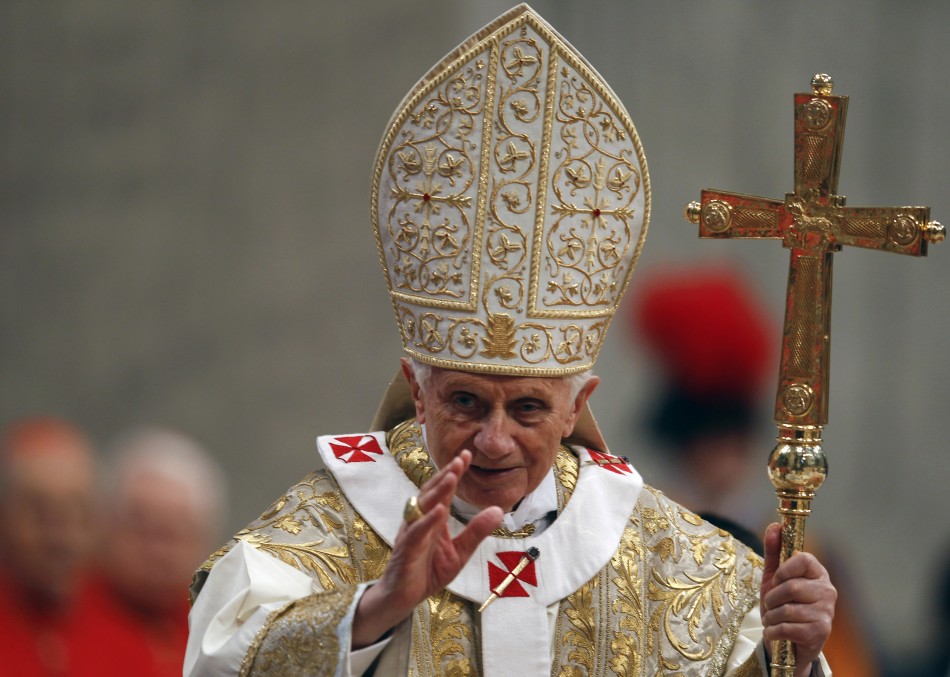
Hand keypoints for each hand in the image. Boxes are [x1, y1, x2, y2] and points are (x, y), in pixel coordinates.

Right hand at [352, 450, 502, 647]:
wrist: (403, 598)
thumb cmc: (428, 571)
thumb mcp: (460, 552)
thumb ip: (476, 531)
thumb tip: (498, 510)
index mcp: (434, 519)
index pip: (445, 491)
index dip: (454, 472)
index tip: (467, 455)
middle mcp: (421, 520)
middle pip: (432, 492)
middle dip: (446, 475)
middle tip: (460, 459)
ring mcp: (412, 533)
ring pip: (423, 507)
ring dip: (437, 491)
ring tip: (451, 476)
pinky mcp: (406, 549)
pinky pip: (416, 532)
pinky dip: (427, 521)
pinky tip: (439, 510)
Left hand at [760, 523, 836, 676]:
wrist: (788, 640)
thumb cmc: (781, 604)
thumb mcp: (773, 577)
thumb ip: (774, 551)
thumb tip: (775, 525)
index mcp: (817, 572)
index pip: (804, 559)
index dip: (784, 569)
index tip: (776, 579)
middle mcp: (827, 590)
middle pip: (792, 587)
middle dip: (772, 598)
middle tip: (769, 604)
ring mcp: (827, 612)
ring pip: (788, 609)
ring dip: (771, 616)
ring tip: (771, 619)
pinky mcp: (821, 632)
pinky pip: (788, 627)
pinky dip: (774, 630)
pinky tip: (774, 632)